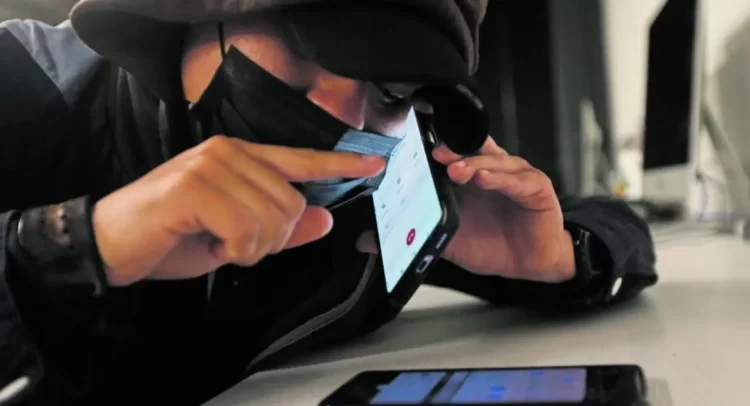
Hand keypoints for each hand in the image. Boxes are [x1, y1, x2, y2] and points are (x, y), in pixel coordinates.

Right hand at [93, 135, 384, 286]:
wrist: (111, 245)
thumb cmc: (171, 236)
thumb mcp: (234, 238)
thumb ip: (280, 227)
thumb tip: (324, 219)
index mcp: (240, 157)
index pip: (300, 159)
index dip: (340, 164)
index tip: (374, 164)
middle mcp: (228, 152)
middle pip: (292, 203)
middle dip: (272, 239)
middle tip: (237, 246)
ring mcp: (209, 165)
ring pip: (272, 218)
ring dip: (252, 248)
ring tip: (219, 245)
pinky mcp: (193, 186)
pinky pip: (244, 229)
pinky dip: (234, 251)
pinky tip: (210, 246)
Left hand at [358, 137, 573, 282]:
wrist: (529, 262)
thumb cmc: (493, 243)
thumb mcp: (447, 238)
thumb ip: (411, 233)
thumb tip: (368, 240)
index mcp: (468, 174)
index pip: (450, 150)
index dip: (433, 143)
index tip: (411, 140)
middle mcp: (491, 168)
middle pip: (471, 148)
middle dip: (451, 149)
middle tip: (433, 153)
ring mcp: (514, 175)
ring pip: (493, 160)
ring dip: (473, 162)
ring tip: (455, 168)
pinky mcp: (536, 188)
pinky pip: (517, 180)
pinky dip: (500, 178)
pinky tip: (485, 178)